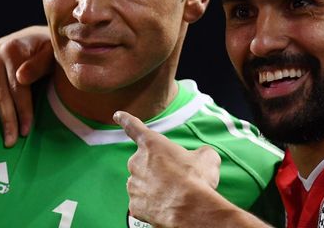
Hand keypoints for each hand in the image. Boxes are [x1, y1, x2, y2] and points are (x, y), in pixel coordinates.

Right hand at [0, 26, 53, 146]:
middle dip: (5, 119)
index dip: (22, 110)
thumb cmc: (46, 51)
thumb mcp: (51, 53)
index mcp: (13, 49)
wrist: (33, 38)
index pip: (17, 87)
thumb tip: (21, 78)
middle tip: (9, 142)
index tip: (25, 131)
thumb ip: (39, 64)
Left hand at [114, 110, 221, 227]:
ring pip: (142, 183)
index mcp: (151, 144)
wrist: (190, 209)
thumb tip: (203, 156)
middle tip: (175, 179)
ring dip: (154, 187)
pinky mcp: (134, 205)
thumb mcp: (206, 158)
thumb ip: (199, 153)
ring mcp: (133, 184)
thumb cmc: (196, 179)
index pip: (134, 127)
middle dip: (156, 169)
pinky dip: (152, 205)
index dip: (125, 120)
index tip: (117, 115)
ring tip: (173, 194)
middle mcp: (137, 162)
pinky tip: (166, 206)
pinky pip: (142, 202)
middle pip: (144, 162)